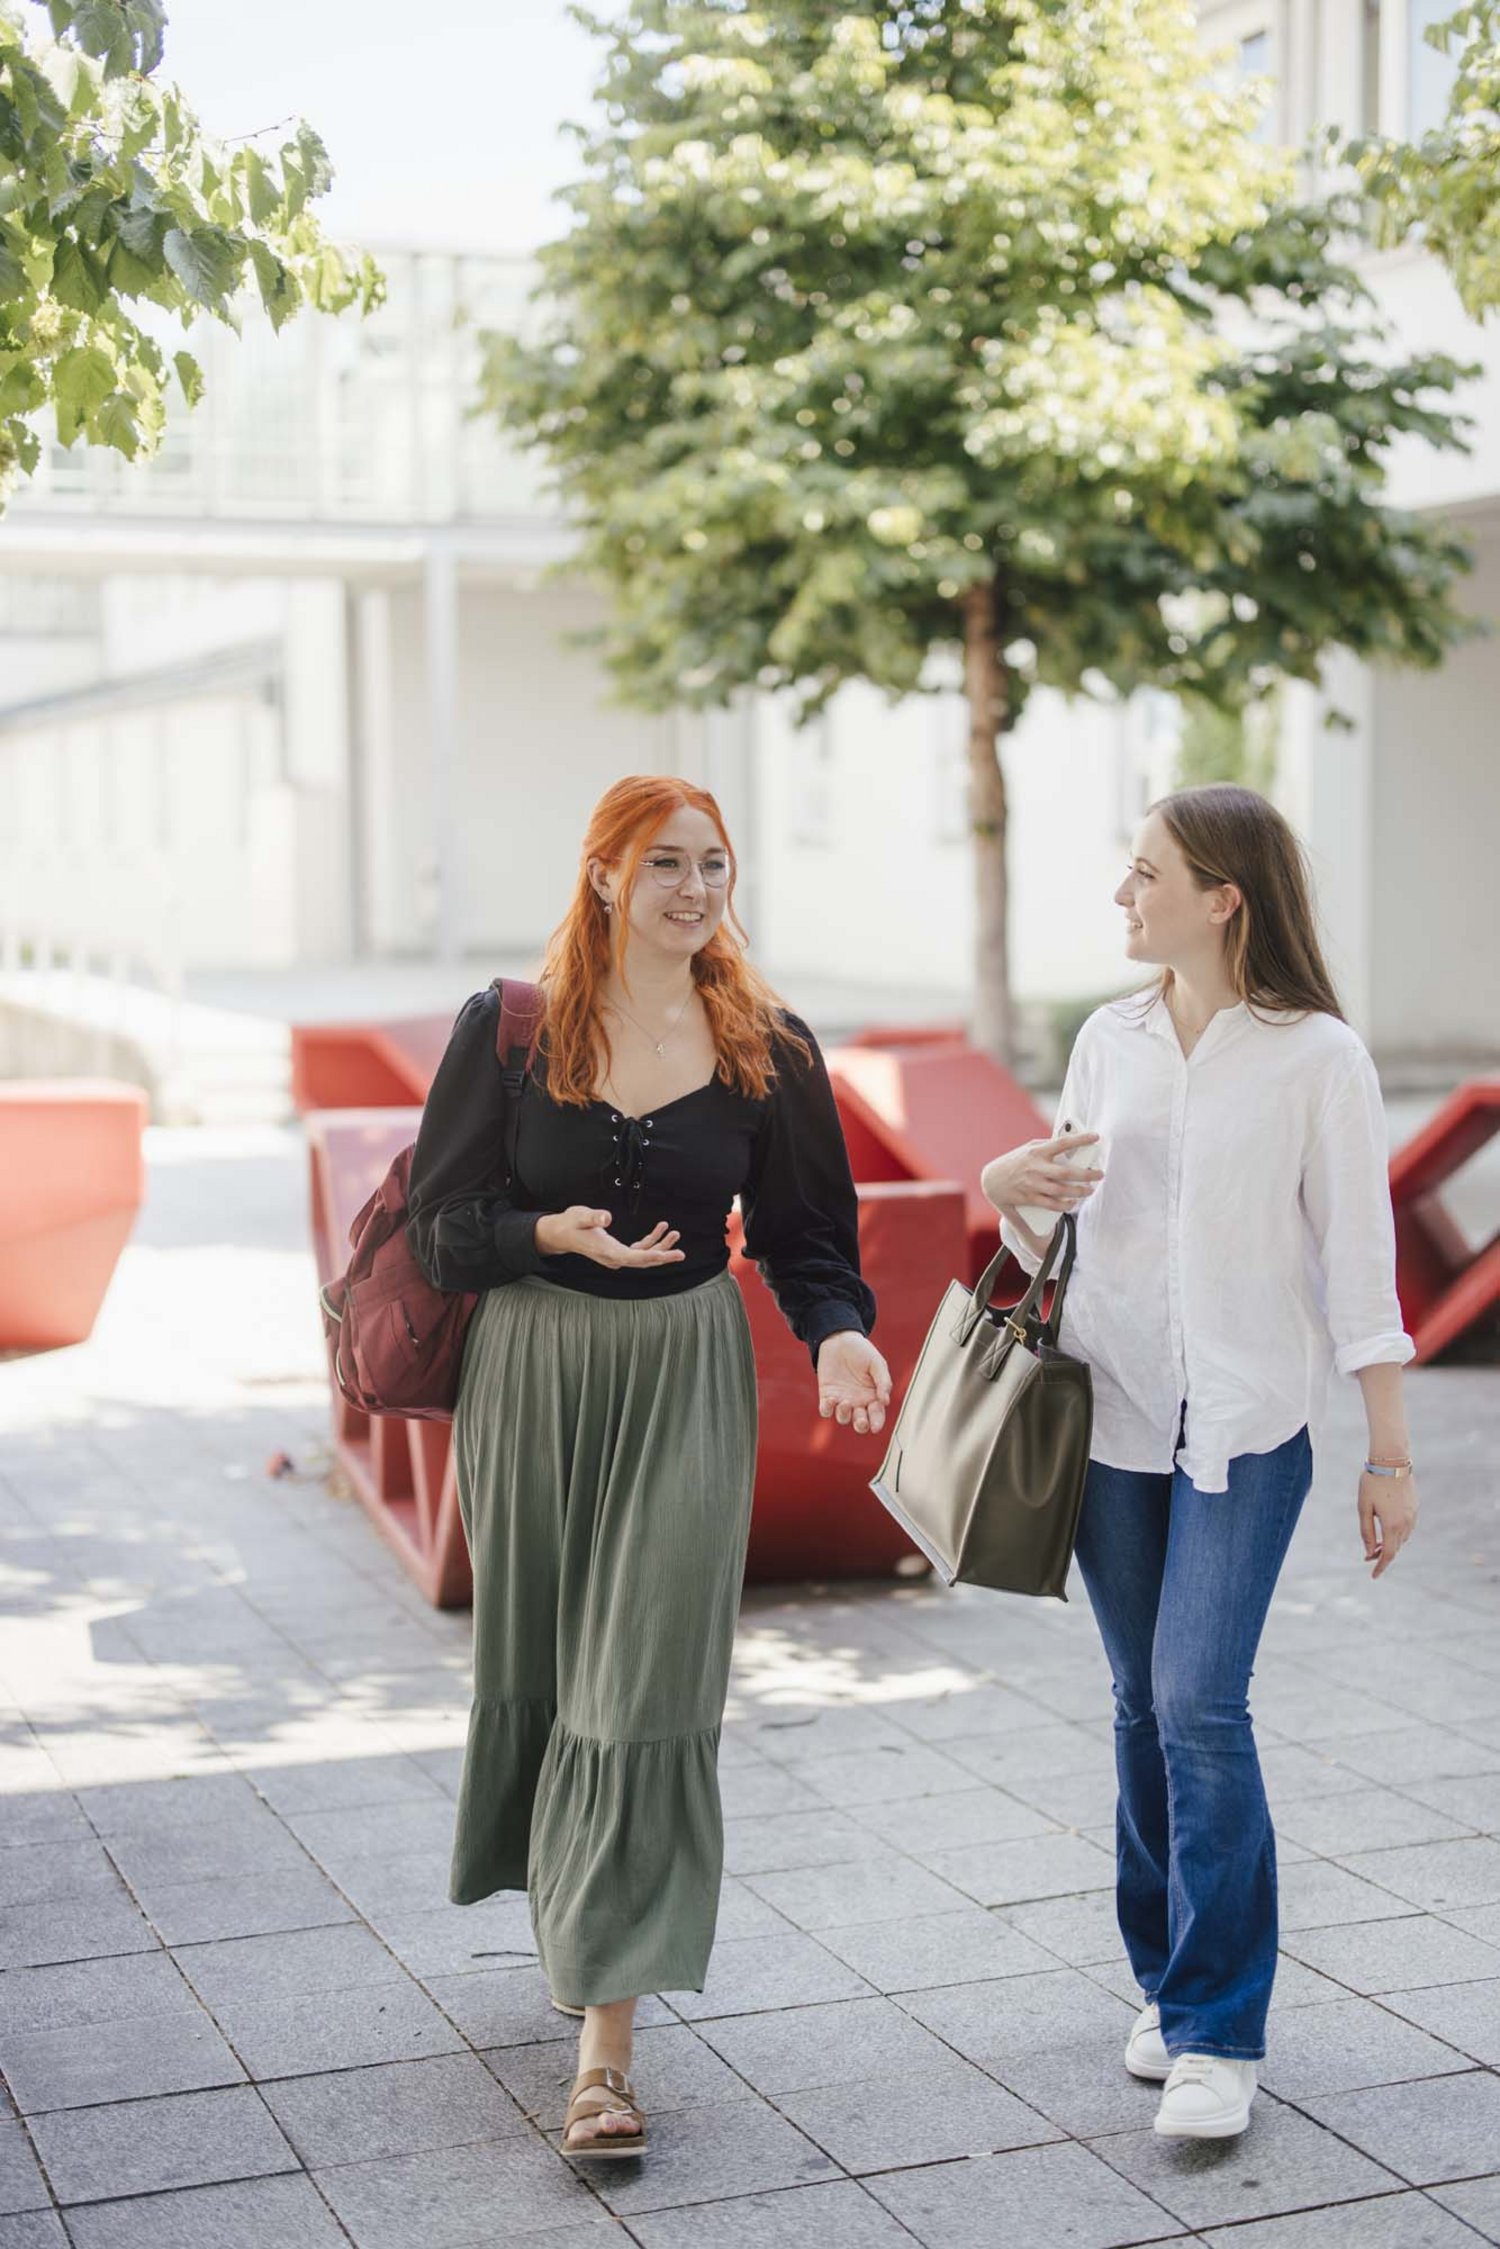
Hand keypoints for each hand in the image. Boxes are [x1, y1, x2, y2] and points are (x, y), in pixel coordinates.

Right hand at [533, 1208, 685, 1268]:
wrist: (561, 1233)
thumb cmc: (571, 1224)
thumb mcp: (580, 1216)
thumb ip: (594, 1217)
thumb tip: (606, 1218)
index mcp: (607, 1251)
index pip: (635, 1257)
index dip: (654, 1257)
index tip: (670, 1255)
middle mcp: (614, 1257)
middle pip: (643, 1261)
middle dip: (663, 1256)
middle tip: (681, 1253)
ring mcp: (616, 1256)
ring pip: (643, 1256)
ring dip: (659, 1246)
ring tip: (673, 1233)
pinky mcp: (616, 1251)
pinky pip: (638, 1250)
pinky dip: (650, 1242)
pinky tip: (659, 1230)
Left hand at [816, 1331, 891, 1435]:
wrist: (840, 1339)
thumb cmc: (862, 1351)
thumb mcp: (877, 1364)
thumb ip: (883, 1382)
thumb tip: (885, 1402)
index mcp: (873, 1396)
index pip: (876, 1415)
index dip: (877, 1423)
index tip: (875, 1427)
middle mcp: (858, 1402)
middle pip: (860, 1423)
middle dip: (861, 1425)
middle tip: (861, 1421)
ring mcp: (842, 1400)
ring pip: (843, 1418)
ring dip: (844, 1414)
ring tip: (844, 1402)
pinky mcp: (827, 1395)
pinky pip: (826, 1410)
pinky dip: (827, 1409)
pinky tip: (831, 1399)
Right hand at [980, 1134, 1102, 1218]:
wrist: (993, 1180)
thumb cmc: (1016, 1162)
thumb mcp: (1029, 1149)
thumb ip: (1048, 1147)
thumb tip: (1071, 1146)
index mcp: (1037, 1152)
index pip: (1062, 1143)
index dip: (1080, 1139)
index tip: (1096, 1137)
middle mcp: (1036, 1168)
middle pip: (1066, 1172)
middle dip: (1086, 1174)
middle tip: (1100, 1174)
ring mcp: (1033, 1184)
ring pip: (1061, 1191)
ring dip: (1079, 1191)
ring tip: (1090, 1190)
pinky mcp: (1030, 1198)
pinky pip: (1052, 1204)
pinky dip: (1065, 1205)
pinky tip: (1073, 1202)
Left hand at [1359, 1469, 1418, 1578]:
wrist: (1391, 1461)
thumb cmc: (1372, 1483)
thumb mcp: (1364, 1508)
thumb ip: (1367, 1531)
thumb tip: (1369, 1551)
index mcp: (1392, 1525)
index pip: (1388, 1554)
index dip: (1380, 1567)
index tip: (1374, 1576)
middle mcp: (1406, 1523)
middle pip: (1396, 1548)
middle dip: (1382, 1555)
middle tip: (1367, 1557)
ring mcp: (1413, 1515)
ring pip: (1402, 1539)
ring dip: (1390, 1544)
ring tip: (1376, 1543)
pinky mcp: (1415, 1508)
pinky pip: (1408, 1528)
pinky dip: (1397, 1533)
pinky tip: (1388, 1529)